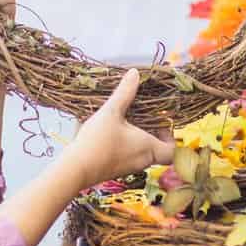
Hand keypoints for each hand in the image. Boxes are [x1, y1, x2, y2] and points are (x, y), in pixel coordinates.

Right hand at [67, 69, 174, 188]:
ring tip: (127, 122)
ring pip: (142, 155)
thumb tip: (135, 73)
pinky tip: (111, 133)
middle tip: (144, 119)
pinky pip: (128, 158)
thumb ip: (124, 93)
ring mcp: (128, 169)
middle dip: (154, 134)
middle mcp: (142, 161)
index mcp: (148, 148)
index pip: (172, 151)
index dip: (171, 137)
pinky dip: (126, 146)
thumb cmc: (97, 142)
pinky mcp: (114, 171)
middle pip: (158, 151)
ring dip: (139, 139)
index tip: (161, 123)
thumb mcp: (111, 112)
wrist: (74, 170)